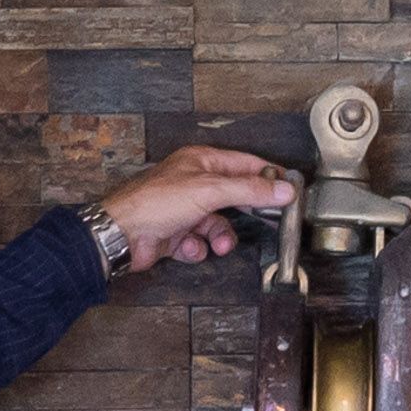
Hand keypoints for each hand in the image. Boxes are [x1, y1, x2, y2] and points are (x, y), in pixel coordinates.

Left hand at [95, 144, 300, 270]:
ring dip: (220, 238)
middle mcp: (194, 183)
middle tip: (266, 222)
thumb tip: (283, 189)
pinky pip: (200, 242)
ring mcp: (184, 209)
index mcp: (201, 162)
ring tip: (218, 245)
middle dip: (245, 214)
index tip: (288, 190)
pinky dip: (197, 248)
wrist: (122, 234)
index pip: (244, 164)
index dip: (267, 176)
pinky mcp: (176, 233)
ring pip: (218, 225)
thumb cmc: (155, 202)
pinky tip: (187, 247)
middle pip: (234, 197)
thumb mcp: (210, 191)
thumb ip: (250, 190)